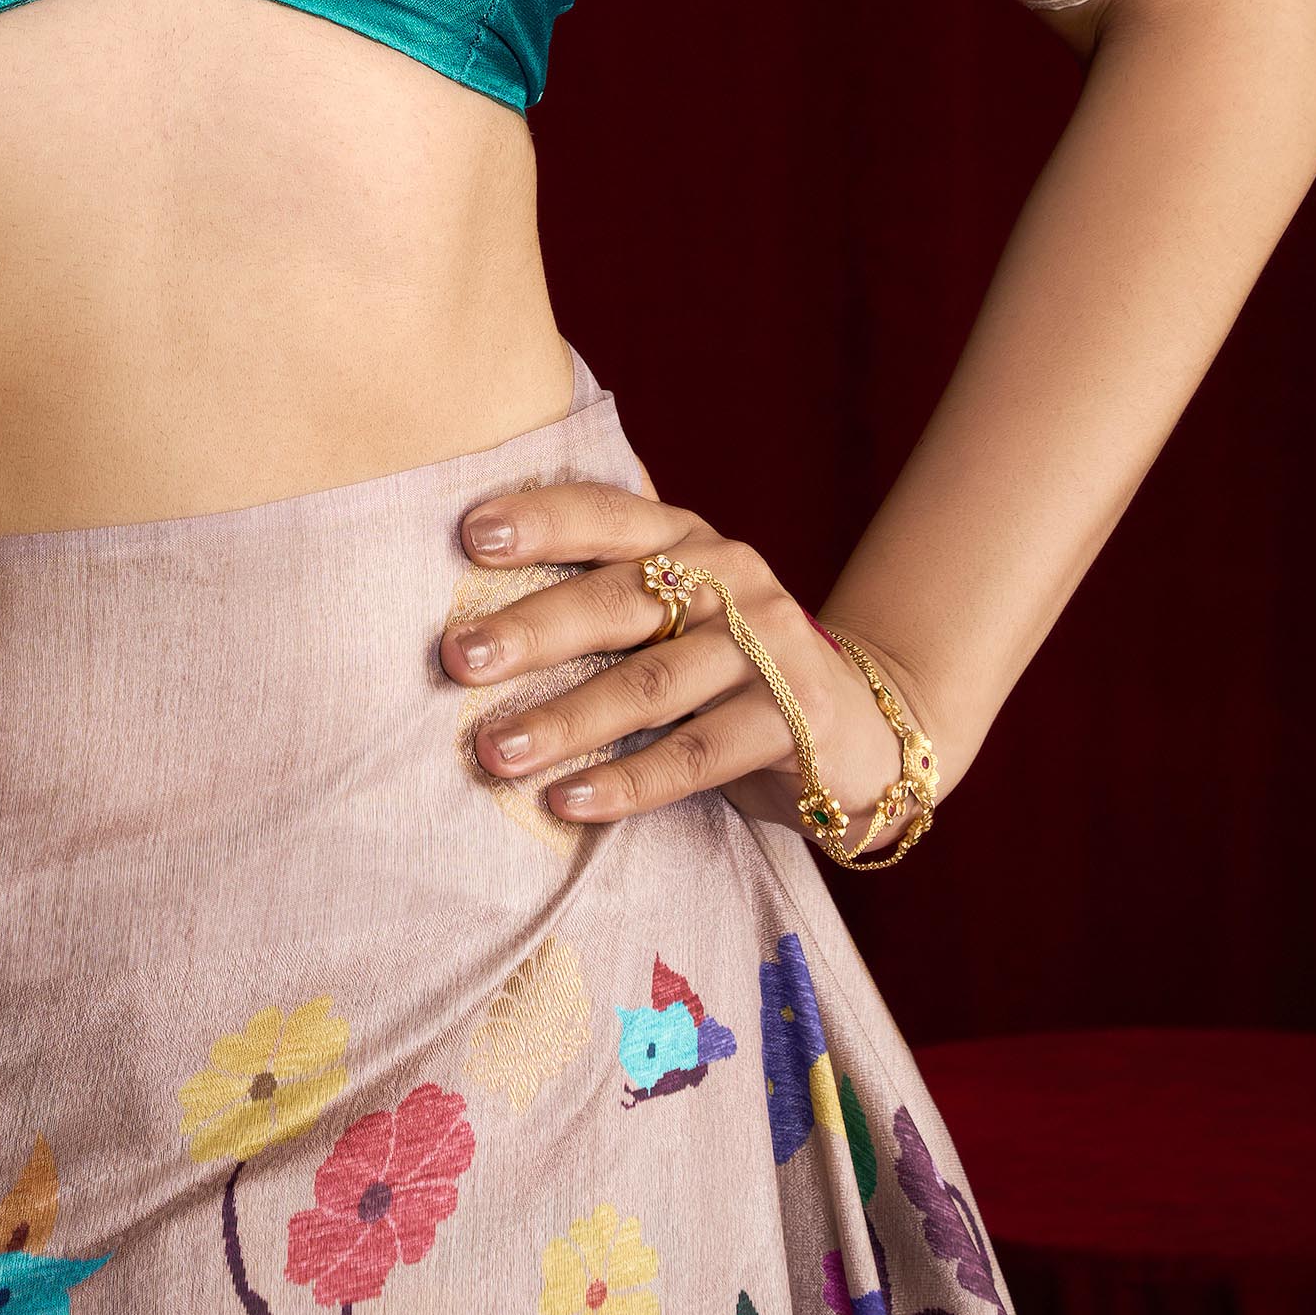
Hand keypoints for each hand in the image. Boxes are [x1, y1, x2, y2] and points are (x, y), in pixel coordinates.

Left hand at [445, 481, 936, 848]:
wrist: (857, 726)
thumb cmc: (728, 661)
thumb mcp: (678, 609)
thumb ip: (604, 593)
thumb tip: (470, 616)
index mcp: (686, 538)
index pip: (606, 514)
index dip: (541, 520)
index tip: (469, 536)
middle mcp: (729, 579)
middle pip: (619, 601)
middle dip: (532, 631)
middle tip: (458, 658)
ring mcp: (767, 648)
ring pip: (649, 686)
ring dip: (564, 721)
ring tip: (494, 750)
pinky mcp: (794, 721)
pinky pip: (694, 757)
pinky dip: (625, 782)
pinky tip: (565, 801)